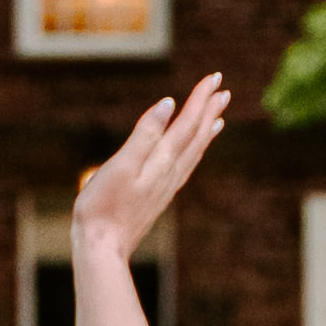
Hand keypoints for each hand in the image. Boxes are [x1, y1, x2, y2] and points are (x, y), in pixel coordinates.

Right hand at [74, 74, 228, 262]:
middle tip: (223, 90)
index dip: (200, 99)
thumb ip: (145, 135)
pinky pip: (185, 168)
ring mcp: (166, 187)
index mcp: (162, 161)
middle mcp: (170, 172)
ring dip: (206, 132)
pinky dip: (194, 153)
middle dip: (209, 111)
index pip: (187, 123)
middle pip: (196, 136)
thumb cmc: (103, 206)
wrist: (102, 248)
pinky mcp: (159, 197)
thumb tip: (168, 104)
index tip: (215, 77)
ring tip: (218, 117)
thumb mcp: (121, 165)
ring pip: (194, 152)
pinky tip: (191, 153)